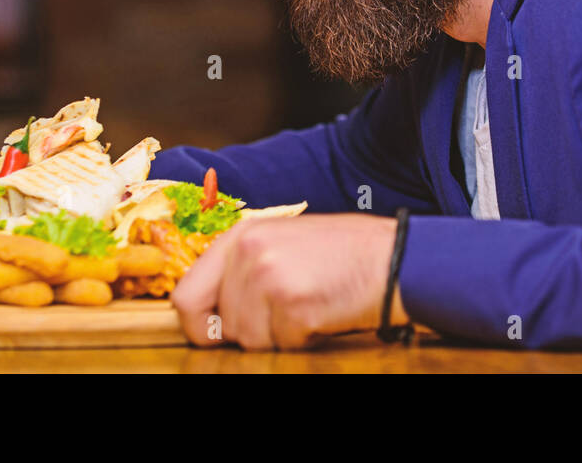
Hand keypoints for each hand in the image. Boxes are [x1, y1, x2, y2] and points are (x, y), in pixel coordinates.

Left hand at [171, 213, 409, 349]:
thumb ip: (242, 269)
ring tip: (309, 307)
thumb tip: (210, 315)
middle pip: (220, 325)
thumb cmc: (343, 254)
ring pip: (250, 340)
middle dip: (250, 332)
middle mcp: (247, 253)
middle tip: (285, 315)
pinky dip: (303, 340)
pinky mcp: (293, 304)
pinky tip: (323, 313)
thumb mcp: (282, 244)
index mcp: (240, 237)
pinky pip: (281, 345)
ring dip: (279, 337)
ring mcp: (268, 277)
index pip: (186, 297)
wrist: (395, 257)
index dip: (201, 326)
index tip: (221, 333)